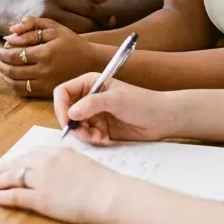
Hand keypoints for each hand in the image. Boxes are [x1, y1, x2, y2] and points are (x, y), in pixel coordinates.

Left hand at [0, 17, 106, 97]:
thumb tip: (12, 30)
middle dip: (0, 64)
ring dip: (4, 76)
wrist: (90, 62)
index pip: (14, 55)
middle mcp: (44, 70)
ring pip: (16, 83)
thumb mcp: (54, 27)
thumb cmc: (70, 42)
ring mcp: (46, 83)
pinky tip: (11, 78)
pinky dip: (13, 86)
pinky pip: (25, 92)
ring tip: (1, 68)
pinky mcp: (48, 91)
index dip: (3, 53)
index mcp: (45, 53)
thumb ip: (32, 24)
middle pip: (12, 70)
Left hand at [0, 146, 121, 223]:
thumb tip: (60, 172)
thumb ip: (67, 164)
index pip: (31, 154)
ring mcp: (42, 179)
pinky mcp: (40, 198)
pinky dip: (1, 195)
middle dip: (3, 168)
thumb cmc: (104, 183)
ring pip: (12, 176)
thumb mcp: (82, 163)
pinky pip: (15, 194)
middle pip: (18, 162)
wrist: (110, 195)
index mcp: (58, 151)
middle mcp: (46, 161)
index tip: (12, 164)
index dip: (19, 160)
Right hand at [2, 0, 113, 34]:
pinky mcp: (38, 40)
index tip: (112, 20)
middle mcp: (49, 10)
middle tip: (108, 30)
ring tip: (96, 38)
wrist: (13, 14)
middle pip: (83, 23)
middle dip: (97, 27)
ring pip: (75, 36)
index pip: (85, 6)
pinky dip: (74, 45)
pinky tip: (79, 46)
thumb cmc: (42, 2)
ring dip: (88, 37)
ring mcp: (43, 26)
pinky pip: (63, 44)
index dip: (102, 14)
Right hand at [52, 71, 175, 144]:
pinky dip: (92, 139)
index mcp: (89, 83)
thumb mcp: (116, 100)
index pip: (63, 92)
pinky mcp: (101, 128)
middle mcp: (89, 98)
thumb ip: (92, 104)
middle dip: (73, 124)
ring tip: (98, 137)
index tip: (67, 121)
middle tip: (85, 133)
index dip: (61, 106)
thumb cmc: (142, 102)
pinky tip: (105, 139)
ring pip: (76, 126)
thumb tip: (71, 113)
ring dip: (84, 134)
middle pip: (67, 112)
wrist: (162, 119)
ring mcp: (95, 114)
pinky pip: (87, 136)